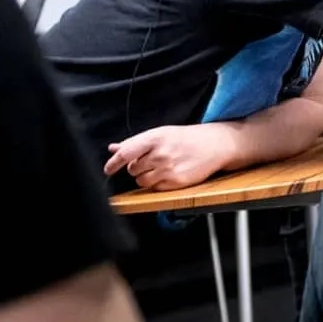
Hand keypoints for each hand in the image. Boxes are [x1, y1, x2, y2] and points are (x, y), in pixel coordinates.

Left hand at [104, 123, 235, 189]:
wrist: (215, 144)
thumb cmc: (186, 138)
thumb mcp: (160, 133)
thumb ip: (135, 142)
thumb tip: (113, 148)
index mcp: (155, 137)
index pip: (126, 153)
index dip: (113, 163)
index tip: (108, 169)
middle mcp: (160, 153)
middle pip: (132, 169)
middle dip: (137, 167)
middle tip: (151, 160)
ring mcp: (168, 169)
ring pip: (141, 181)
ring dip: (145, 177)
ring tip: (160, 167)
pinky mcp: (176, 182)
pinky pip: (155, 188)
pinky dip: (158, 183)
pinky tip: (169, 173)